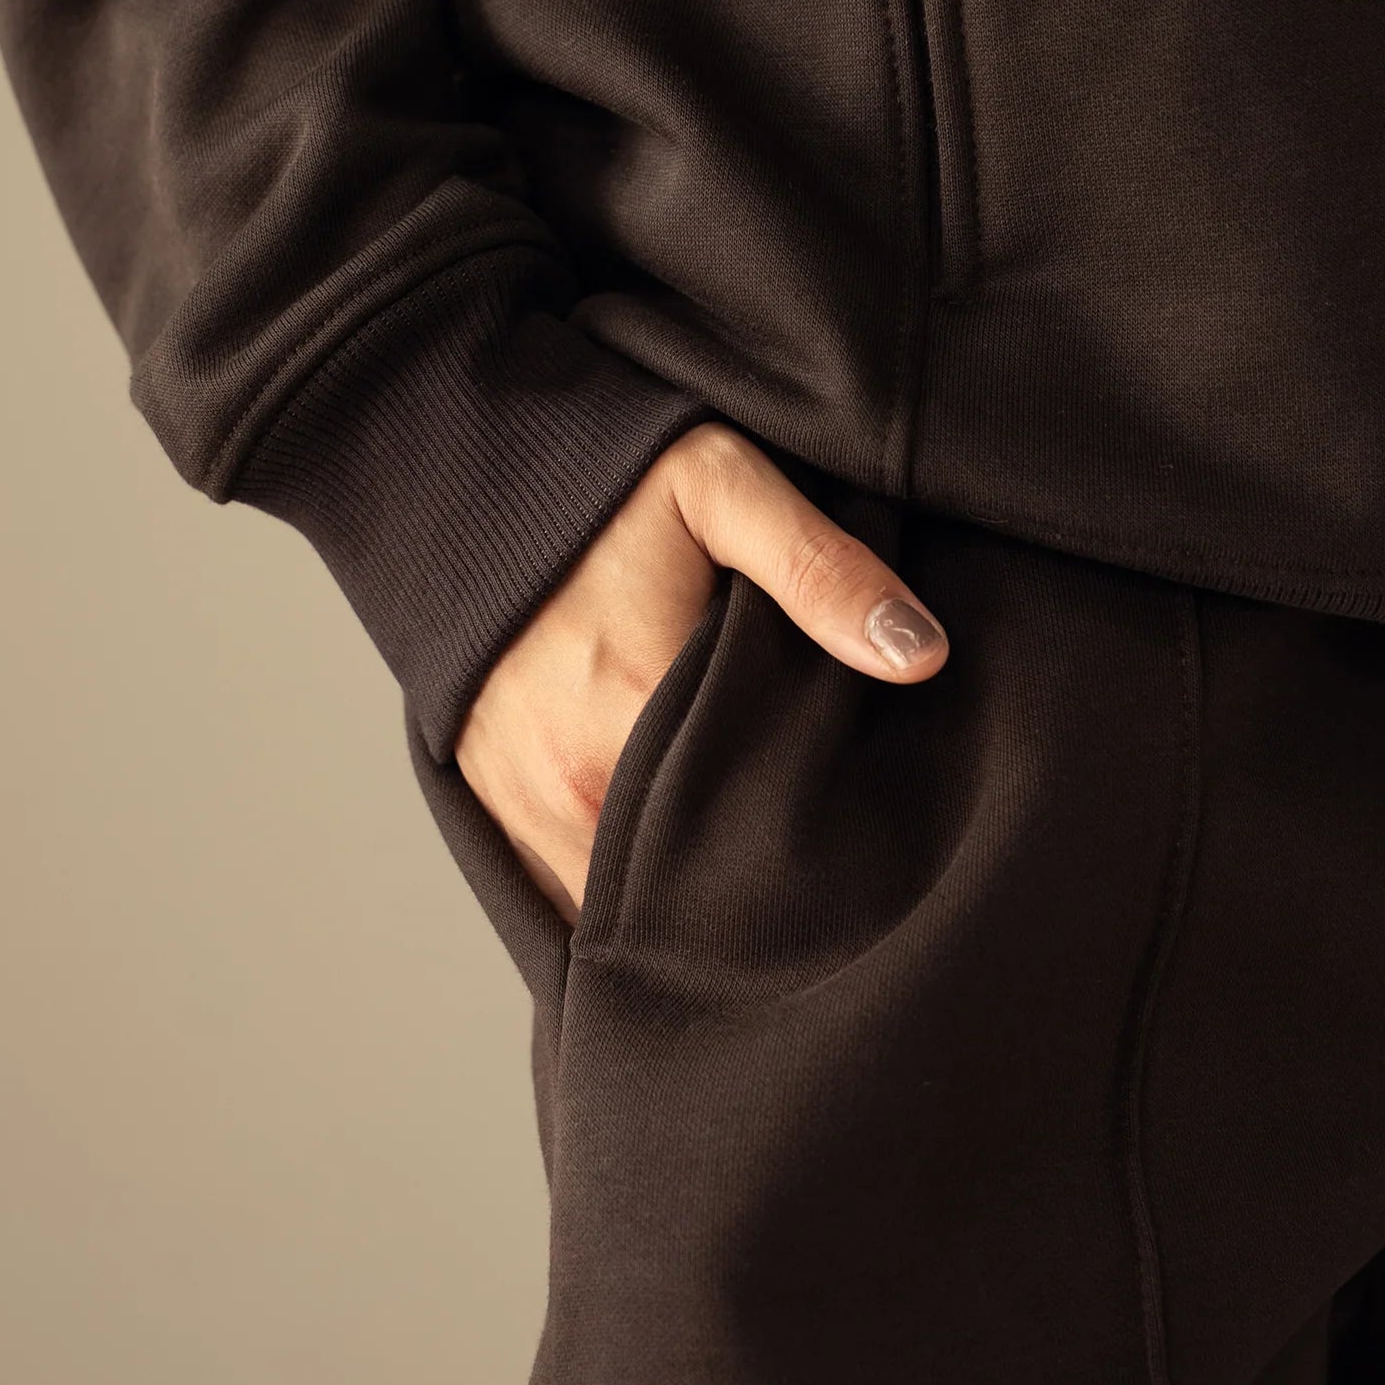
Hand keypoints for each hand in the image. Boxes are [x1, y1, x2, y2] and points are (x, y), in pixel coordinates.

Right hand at [452, 421, 949, 925]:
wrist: (464, 478)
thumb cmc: (600, 482)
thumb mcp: (720, 486)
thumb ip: (820, 570)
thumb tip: (920, 656)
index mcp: (634, 717)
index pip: (748, 840)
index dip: (809, 847)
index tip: (856, 842)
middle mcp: (571, 786)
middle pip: (689, 889)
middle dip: (752, 886)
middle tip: (817, 858)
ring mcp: (526, 810)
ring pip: (628, 907)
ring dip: (685, 892)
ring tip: (749, 856)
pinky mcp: (496, 813)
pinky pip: (574, 895)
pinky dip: (627, 890)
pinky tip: (676, 859)